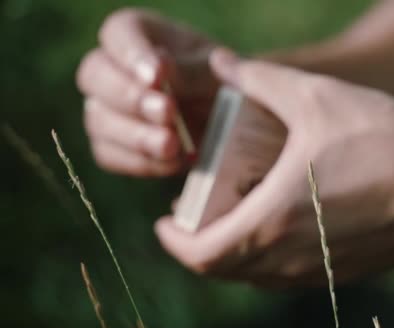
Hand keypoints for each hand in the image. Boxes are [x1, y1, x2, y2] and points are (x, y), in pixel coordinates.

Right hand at [77, 8, 216, 176]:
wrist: (234, 125)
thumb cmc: (224, 86)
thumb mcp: (219, 73)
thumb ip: (194, 71)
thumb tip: (162, 73)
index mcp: (139, 34)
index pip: (118, 33)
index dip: (132, 55)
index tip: (158, 76)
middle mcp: (114, 68)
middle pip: (94, 75)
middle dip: (130, 97)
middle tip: (168, 112)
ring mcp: (107, 108)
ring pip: (98, 120)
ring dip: (135, 136)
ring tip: (172, 145)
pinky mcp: (112, 145)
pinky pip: (109, 155)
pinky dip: (140, 162)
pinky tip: (172, 162)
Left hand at [155, 48, 393, 286]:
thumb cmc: (384, 136)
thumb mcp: (315, 97)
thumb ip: (260, 78)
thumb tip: (220, 63)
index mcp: (273, 221)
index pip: (200, 256)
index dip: (173, 243)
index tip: (164, 224)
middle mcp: (292, 258)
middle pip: (224, 271)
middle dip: (200, 248)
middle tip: (197, 217)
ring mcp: (322, 270)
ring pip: (257, 278)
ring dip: (235, 254)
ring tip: (235, 217)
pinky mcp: (347, 271)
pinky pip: (291, 276)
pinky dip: (270, 259)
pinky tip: (285, 223)